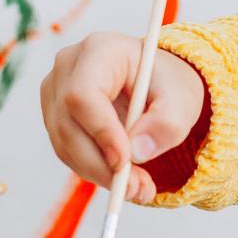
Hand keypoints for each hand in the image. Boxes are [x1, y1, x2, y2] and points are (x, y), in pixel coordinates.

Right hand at [40, 34, 205, 204]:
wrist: (156, 85)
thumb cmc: (167, 85)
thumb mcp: (182, 100)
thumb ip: (167, 124)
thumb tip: (137, 151)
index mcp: (99, 50)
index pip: (83, 94)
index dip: (100, 131)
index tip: (125, 161)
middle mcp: (68, 67)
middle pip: (67, 124)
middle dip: (101, 164)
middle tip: (136, 188)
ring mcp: (55, 92)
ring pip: (65, 144)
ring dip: (100, 174)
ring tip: (139, 187)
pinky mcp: (54, 117)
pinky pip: (67, 153)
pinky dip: (95, 171)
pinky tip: (124, 178)